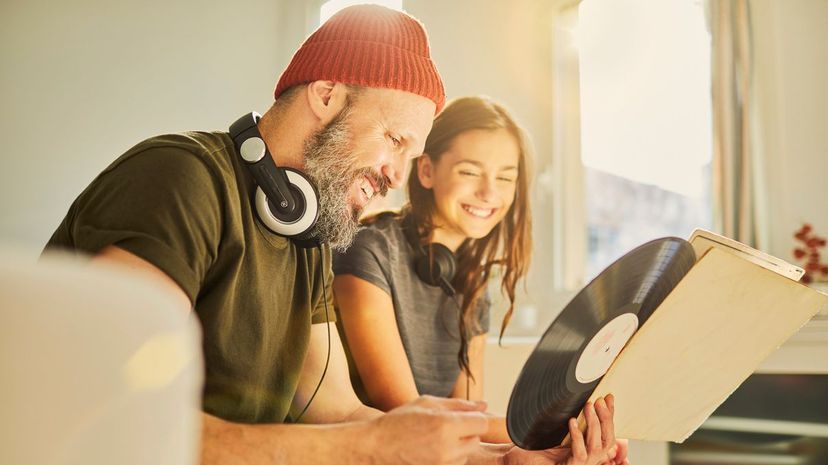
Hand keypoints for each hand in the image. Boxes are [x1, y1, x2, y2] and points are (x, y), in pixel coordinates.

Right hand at [369, 395, 488, 464]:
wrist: (375, 447)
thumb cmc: (398, 422)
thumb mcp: (425, 403)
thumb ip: (458, 404)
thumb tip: (483, 404)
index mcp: (445, 425)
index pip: (481, 423)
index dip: (475, 418)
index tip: (464, 416)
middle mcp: (447, 448)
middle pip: (476, 440)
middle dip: (467, 432)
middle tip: (446, 426)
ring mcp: (442, 464)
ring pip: (466, 454)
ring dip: (458, 446)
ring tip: (435, 438)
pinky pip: (454, 464)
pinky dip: (449, 457)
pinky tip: (431, 449)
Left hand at [481, 395, 627, 464]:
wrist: (515, 457)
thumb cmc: (534, 445)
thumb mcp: (558, 429)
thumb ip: (573, 419)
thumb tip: (584, 398)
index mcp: (586, 449)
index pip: (606, 434)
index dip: (610, 416)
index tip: (609, 397)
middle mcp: (586, 460)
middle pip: (607, 442)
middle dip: (606, 419)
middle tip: (598, 401)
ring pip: (596, 448)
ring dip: (594, 424)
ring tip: (588, 406)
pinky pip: (579, 454)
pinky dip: (577, 436)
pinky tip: (572, 421)